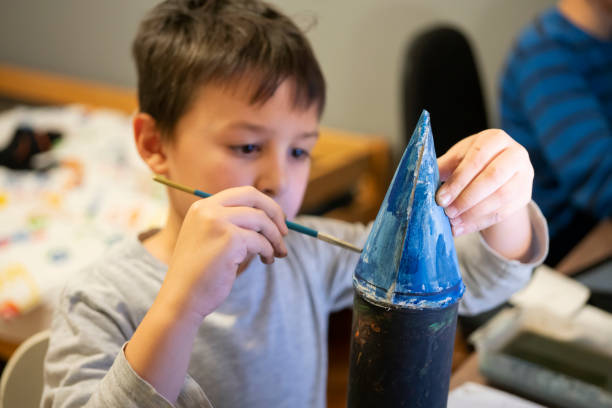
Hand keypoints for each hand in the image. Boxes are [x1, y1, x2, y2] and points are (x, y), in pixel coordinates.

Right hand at [159, 186, 288, 320]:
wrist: (182, 298)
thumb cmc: (200, 273)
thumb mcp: (211, 239)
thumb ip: (233, 224)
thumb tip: (272, 217)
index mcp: (203, 206)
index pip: (244, 193)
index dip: (265, 205)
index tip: (277, 221)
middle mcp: (208, 209)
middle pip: (254, 198)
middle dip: (275, 214)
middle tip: (285, 233)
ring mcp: (218, 222)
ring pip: (261, 220)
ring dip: (274, 238)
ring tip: (276, 253)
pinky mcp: (230, 239)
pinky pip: (261, 241)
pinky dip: (269, 251)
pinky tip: (266, 260)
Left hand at [436, 129, 533, 236]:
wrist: (498, 174)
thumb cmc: (472, 162)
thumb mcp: (458, 159)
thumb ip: (444, 166)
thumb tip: (422, 178)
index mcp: (495, 139)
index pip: (477, 158)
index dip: (458, 180)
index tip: (441, 198)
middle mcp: (516, 154)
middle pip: (493, 177)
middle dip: (467, 198)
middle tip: (448, 212)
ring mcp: (524, 176)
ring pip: (501, 197)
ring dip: (474, 212)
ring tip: (453, 221)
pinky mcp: (525, 196)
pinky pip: (503, 213)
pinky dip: (480, 222)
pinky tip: (462, 228)